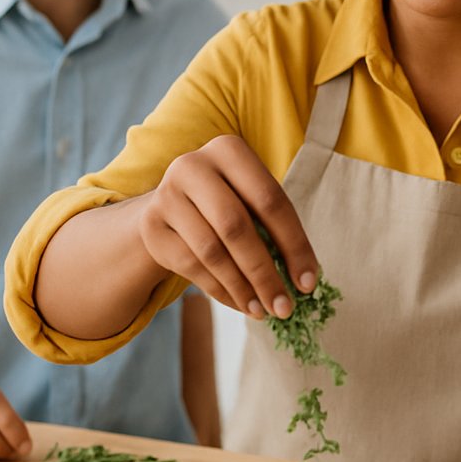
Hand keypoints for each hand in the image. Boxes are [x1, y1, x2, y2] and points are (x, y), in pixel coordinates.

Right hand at [134, 134, 317, 320]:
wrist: (170, 207)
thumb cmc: (226, 202)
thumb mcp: (251, 201)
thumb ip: (275, 230)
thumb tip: (305, 280)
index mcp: (229, 150)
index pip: (271, 201)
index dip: (294, 245)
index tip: (309, 283)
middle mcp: (193, 165)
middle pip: (236, 226)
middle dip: (265, 273)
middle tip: (285, 308)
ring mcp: (167, 194)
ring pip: (212, 251)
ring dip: (242, 287)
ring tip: (263, 311)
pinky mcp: (152, 226)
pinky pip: (191, 266)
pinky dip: (221, 290)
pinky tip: (241, 304)